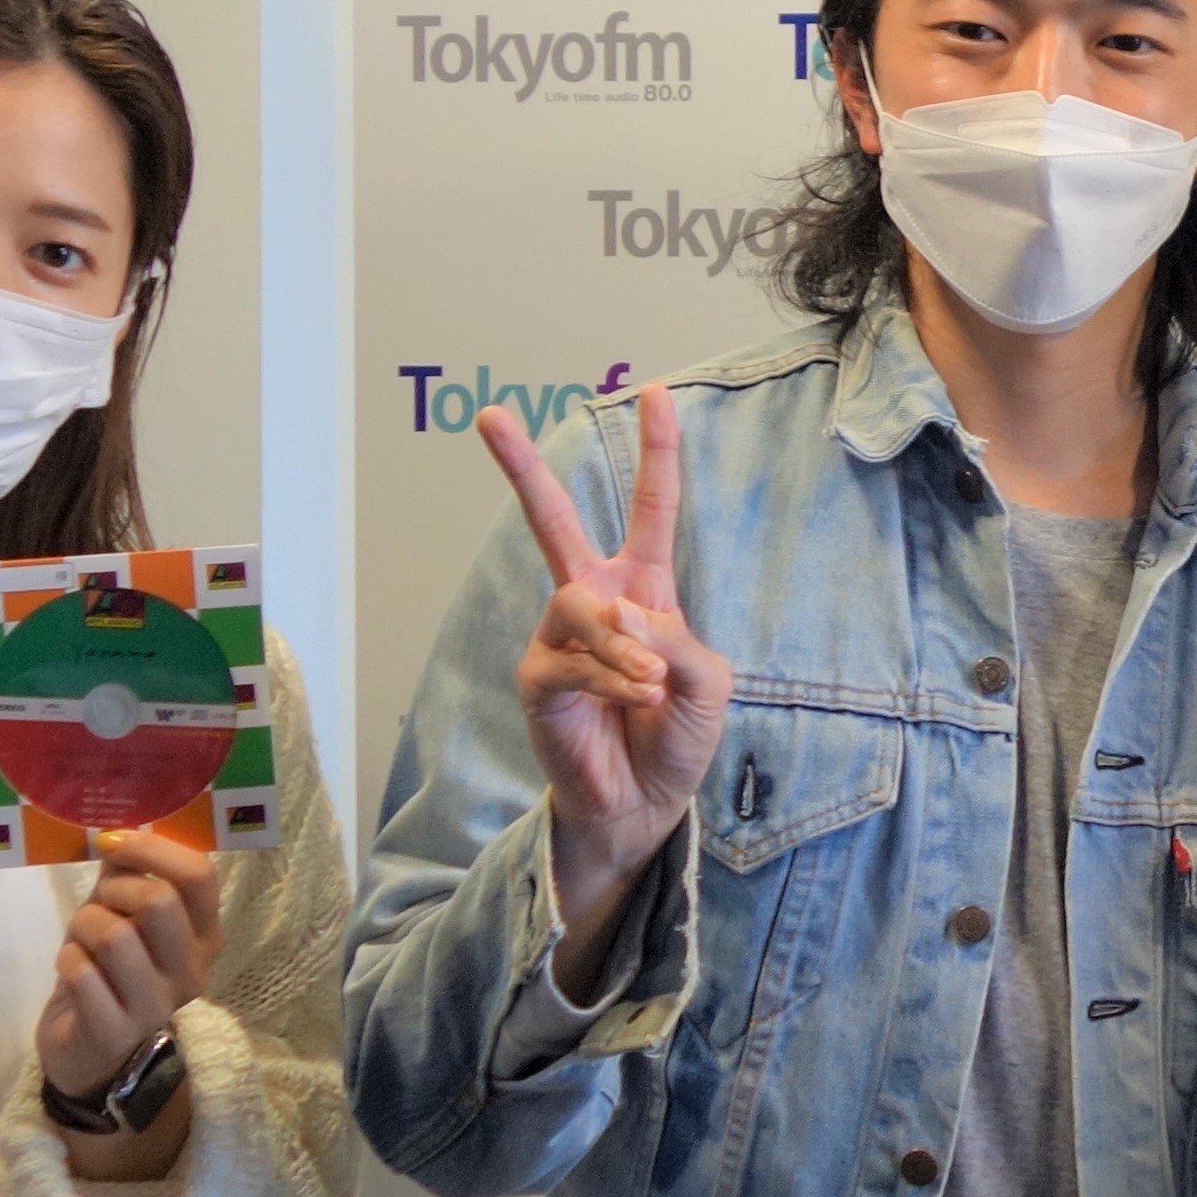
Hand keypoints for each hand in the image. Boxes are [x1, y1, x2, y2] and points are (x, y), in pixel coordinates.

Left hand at [40, 825, 221, 1176]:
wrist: (91, 1056)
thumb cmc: (110, 976)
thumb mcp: (125, 920)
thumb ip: (127, 878)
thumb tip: (117, 830)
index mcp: (203, 936)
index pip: (200, 877)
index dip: (154, 848)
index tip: (115, 841)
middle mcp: (190, 970)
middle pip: (158, 902)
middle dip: (113, 891)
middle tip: (100, 903)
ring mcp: (155, 1005)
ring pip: (114, 935)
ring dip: (83, 927)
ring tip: (80, 941)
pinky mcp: (115, 1030)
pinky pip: (80, 972)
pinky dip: (66, 960)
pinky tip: (72, 971)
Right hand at [477, 398, 732, 973]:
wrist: (645, 804)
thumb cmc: (676, 736)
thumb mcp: (708, 684)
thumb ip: (676, 641)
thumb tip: (623, 613)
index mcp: (642, 588)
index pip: (650, 508)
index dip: (657, 452)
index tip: (653, 391)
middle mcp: (593, 601)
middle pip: (553, 520)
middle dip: (521, 468)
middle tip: (488, 417)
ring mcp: (559, 640)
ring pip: (580, 607)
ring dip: (624, 647)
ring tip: (651, 687)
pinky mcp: (539, 681)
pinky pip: (572, 662)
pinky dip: (614, 681)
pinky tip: (635, 701)